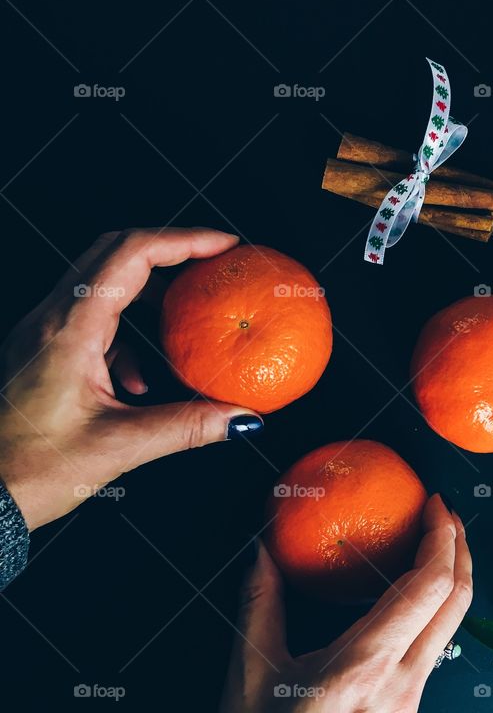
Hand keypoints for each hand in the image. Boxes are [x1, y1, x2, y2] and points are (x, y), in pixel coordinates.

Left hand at [0, 228, 263, 530]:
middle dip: (170, 252)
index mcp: (69, 329)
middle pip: (114, 252)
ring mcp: (42, 333)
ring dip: (150, 293)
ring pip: (102, 283)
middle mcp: (51, 319)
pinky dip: (128, 335)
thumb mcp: (119, 447)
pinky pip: (92, 321)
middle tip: (213, 264)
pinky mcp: (42, 352)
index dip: (184, 241)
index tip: (226, 245)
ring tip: (188, 320)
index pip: (131, 254)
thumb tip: (243, 419)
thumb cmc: (29, 471)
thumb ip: (188, 426)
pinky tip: (141, 383)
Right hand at [221, 494, 472, 712]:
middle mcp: (402, 683)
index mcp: (366, 665)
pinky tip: (410, 597)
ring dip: (451, 579)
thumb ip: (260, 602)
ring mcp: (411, 702)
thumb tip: (264, 548)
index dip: (442, 537)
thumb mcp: (251, 673)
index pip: (429, 587)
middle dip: (461, 547)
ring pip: (452, 627)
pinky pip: (435, 650)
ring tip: (432, 544)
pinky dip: (434, 610)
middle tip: (442, 512)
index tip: (433, 503)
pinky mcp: (408, 711)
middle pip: (458, 602)